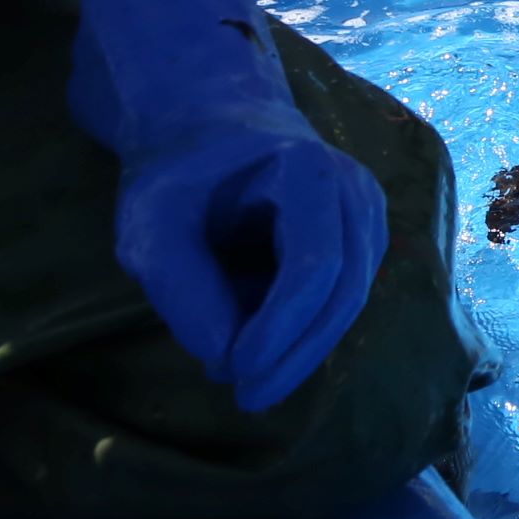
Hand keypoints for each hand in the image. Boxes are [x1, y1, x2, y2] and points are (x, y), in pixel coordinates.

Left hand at [67, 0, 387, 413]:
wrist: (203, 120)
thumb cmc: (176, 171)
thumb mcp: (153, 228)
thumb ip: (187, 293)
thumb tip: (228, 361)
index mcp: (308, 172)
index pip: (314, 267)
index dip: (280, 331)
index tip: (236, 373)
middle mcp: (354, 189)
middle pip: (345, 289)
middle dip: (298, 352)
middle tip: (247, 398)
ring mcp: (365, 210)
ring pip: (351, 297)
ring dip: (303, 344)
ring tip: (247, 372)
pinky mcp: (360, 234)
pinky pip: (345, 292)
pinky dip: (308, 327)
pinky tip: (265, 342)